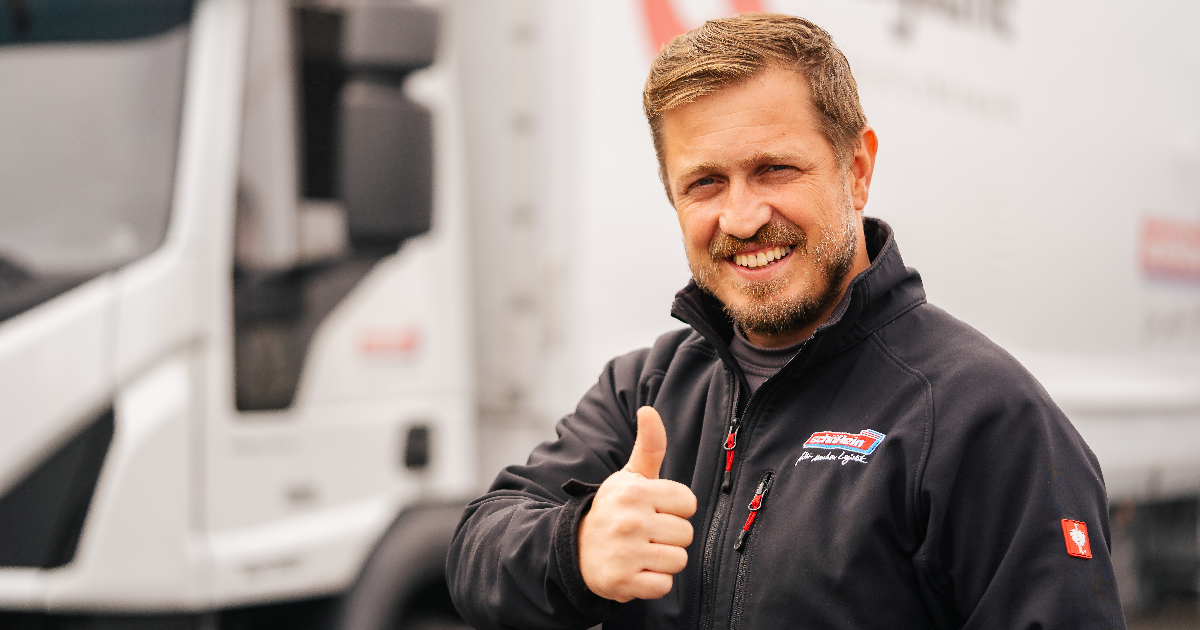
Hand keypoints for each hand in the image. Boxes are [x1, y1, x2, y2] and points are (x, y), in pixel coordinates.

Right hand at [578, 406, 696, 601]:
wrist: (575, 549)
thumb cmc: (614, 509)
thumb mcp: (629, 477)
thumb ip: (649, 445)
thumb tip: (648, 409)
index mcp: (635, 492)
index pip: (688, 502)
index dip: (675, 508)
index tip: (655, 510)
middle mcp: (630, 520)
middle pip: (686, 534)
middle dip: (670, 536)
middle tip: (646, 534)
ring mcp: (626, 553)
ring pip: (678, 560)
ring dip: (663, 560)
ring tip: (642, 552)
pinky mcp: (623, 582)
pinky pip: (663, 586)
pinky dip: (653, 583)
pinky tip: (636, 571)